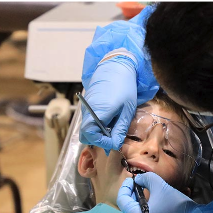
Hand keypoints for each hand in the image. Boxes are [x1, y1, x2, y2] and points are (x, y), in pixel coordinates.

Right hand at [79, 16, 158, 152]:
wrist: (116, 67)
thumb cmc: (125, 87)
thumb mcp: (127, 110)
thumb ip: (120, 128)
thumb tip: (115, 144)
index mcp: (98, 112)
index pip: (90, 135)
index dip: (102, 142)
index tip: (115, 143)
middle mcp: (87, 111)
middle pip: (85, 134)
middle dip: (98, 140)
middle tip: (114, 139)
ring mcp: (85, 108)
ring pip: (86, 128)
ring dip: (98, 133)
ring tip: (114, 130)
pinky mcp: (87, 105)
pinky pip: (88, 121)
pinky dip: (96, 125)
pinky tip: (110, 121)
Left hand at [116, 171, 197, 212]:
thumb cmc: (175, 205)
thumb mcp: (161, 186)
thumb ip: (146, 179)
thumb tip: (139, 179)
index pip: (121, 200)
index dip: (125, 187)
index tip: (132, 179)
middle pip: (126, 209)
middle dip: (130, 195)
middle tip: (138, 184)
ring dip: (135, 204)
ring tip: (143, 193)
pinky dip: (141, 212)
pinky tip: (149, 204)